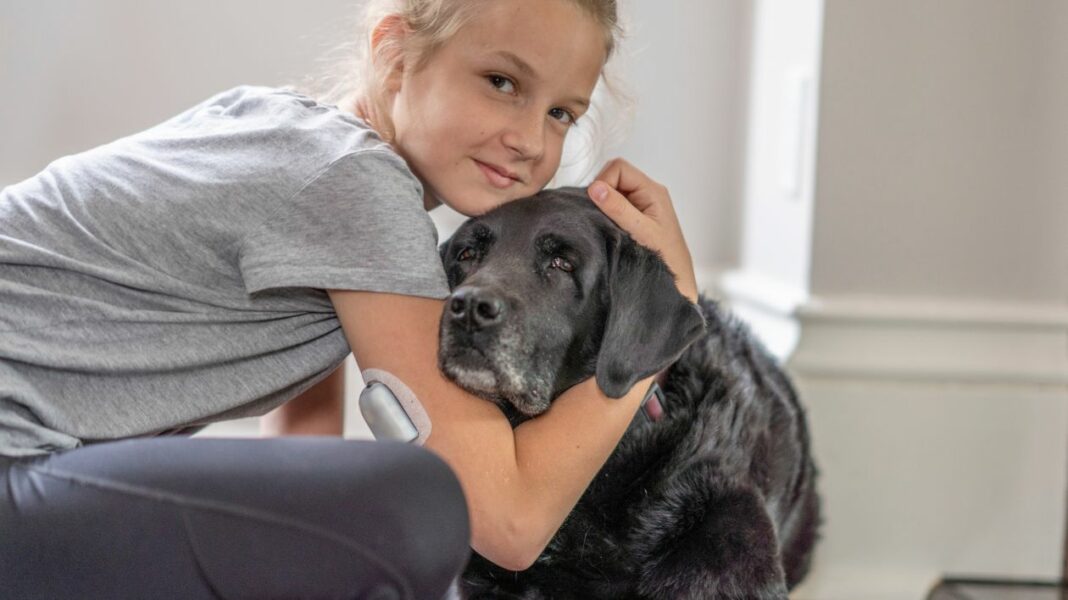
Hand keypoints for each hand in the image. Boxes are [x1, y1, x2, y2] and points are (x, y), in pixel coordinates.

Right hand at [587, 159, 698, 303]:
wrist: (675, 281)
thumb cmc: (665, 258)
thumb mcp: (640, 232)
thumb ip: (618, 208)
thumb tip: (595, 188)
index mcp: (653, 191)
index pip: (619, 168)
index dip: (603, 181)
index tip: (596, 204)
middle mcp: (647, 194)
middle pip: (614, 177)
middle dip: (601, 193)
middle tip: (599, 216)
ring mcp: (641, 205)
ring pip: (612, 192)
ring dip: (603, 205)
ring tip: (605, 225)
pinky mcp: (634, 217)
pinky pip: (614, 205)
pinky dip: (605, 214)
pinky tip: (607, 229)